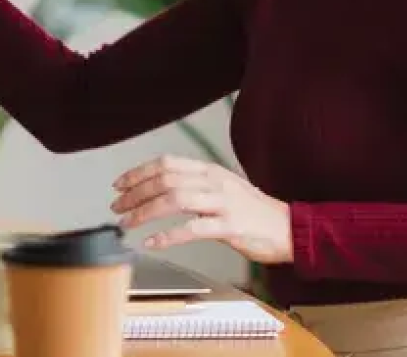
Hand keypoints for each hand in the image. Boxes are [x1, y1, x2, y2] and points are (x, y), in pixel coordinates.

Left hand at [110, 154, 292, 264]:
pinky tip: (152, 243)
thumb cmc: (252, 211)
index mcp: (208, 170)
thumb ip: (193, 185)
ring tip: (127, 223)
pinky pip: (193, 229)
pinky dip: (168, 236)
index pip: (166, 164)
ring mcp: (222, 203)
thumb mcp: (221, 187)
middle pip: (165, 180)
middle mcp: (213, 182)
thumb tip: (159, 189)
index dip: (138, 172)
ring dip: (145, 212)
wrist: (290, 228)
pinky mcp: (230, 226)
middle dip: (135, 193)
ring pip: (174, 200)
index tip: (119, 184)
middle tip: (117, 206)